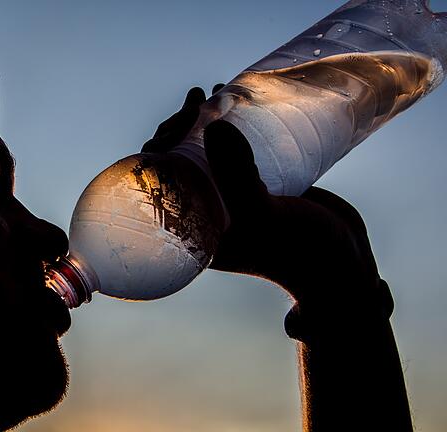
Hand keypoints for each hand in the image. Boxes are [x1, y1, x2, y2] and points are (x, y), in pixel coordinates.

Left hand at [141, 85, 390, 316]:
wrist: (344, 266)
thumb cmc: (300, 251)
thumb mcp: (263, 214)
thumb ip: (237, 173)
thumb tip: (212, 125)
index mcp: (196, 228)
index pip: (164, 181)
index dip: (162, 147)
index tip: (177, 119)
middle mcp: (211, 212)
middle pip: (183, 161)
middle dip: (183, 127)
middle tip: (196, 98)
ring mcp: (237, 197)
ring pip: (211, 152)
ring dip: (205, 121)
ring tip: (211, 91)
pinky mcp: (263, 186)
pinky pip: (241, 150)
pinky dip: (236, 125)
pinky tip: (238, 100)